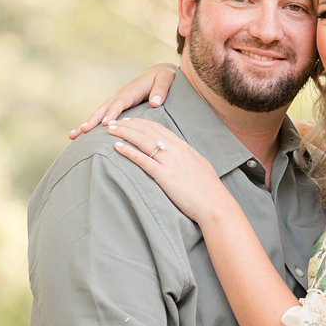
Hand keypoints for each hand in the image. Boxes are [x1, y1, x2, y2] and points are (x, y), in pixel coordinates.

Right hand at [69, 63, 177, 138]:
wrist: (160, 73)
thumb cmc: (164, 77)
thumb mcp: (166, 79)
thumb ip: (161, 90)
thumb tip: (155, 102)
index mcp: (131, 91)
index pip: (120, 103)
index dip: (112, 113)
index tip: (106, 124)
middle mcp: (121, 97)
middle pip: (103, 109)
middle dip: (92, 120)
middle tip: (82, 131)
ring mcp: (117, 102)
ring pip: (100, 114)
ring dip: (87, 124)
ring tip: (73, 136)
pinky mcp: (119, 107)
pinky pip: (104, 117)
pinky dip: (94, 125)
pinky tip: (83, 135)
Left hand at [107, 119, 229, 222]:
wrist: (215, 204)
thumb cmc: (210, 190)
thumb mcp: (200, 167)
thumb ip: (187, 158)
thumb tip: (179, 156)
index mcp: (184, 147)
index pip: (159, 128)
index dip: (142, 123)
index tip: (129, 121)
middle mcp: (176, 151)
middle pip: (148, 131)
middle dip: (128, 124)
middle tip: (114, 122)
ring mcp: (170, 162)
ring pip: (143, 141)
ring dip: (124, 133)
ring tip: (110, 130)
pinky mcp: (164, 176)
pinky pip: (142, 160)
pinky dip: (128, 151)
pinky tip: (117, 147)